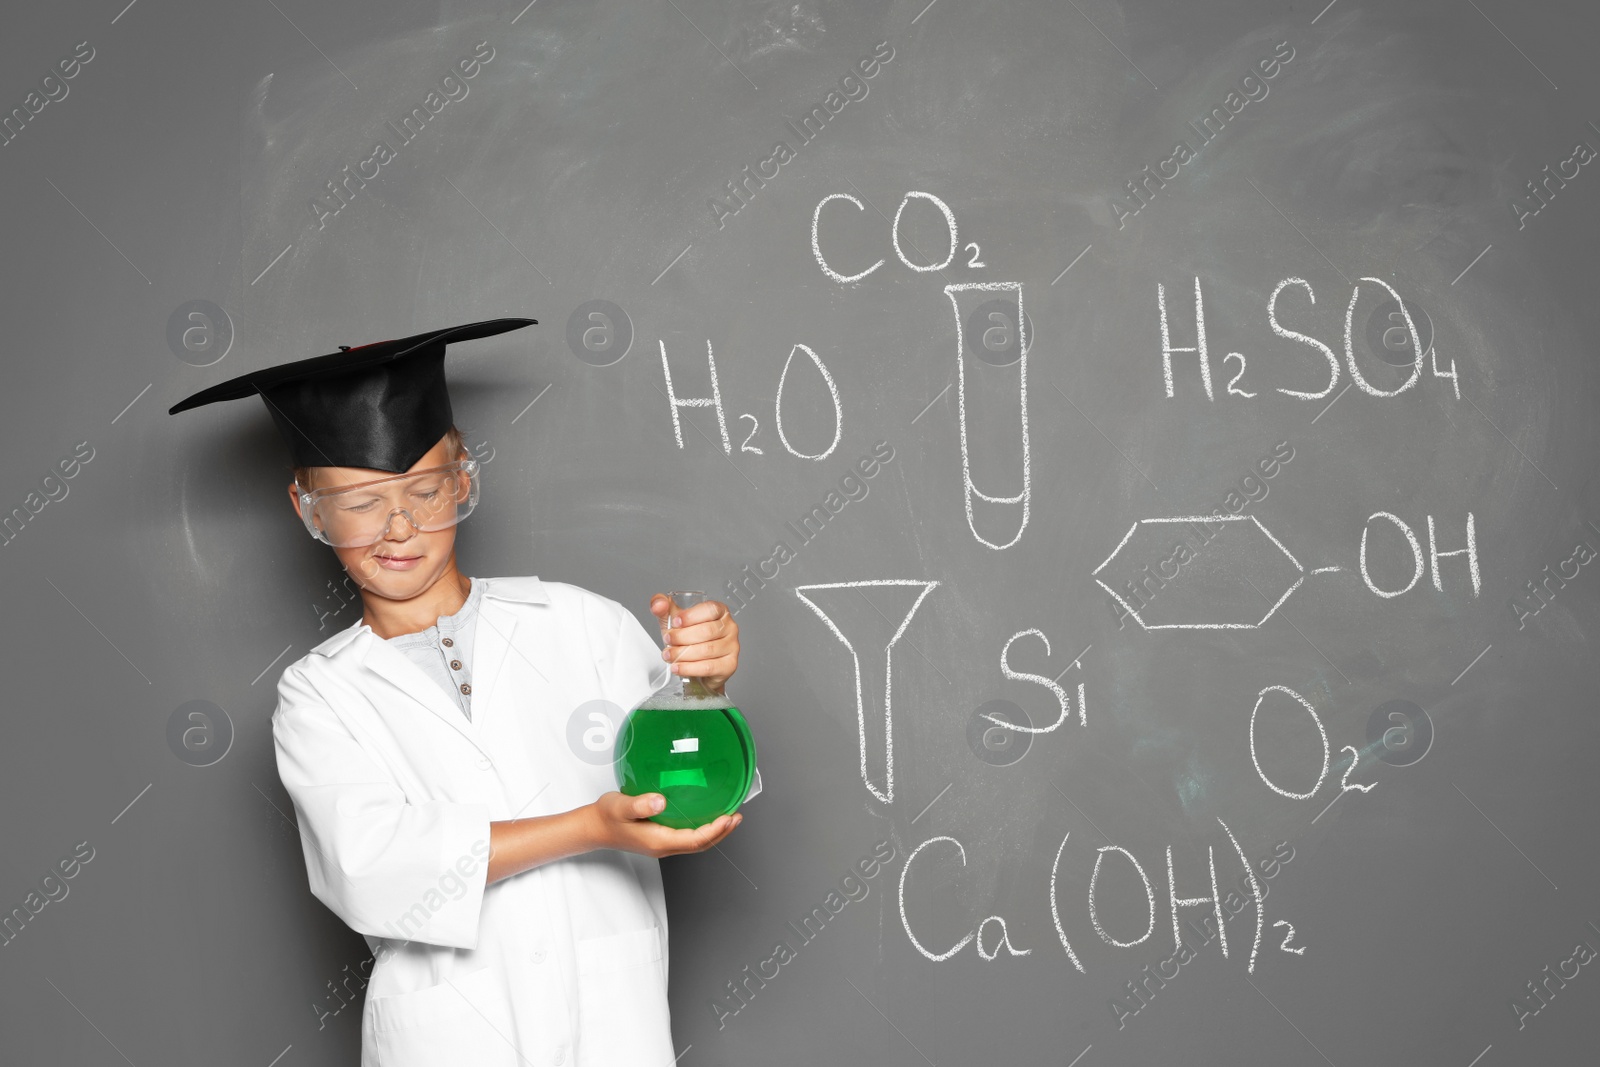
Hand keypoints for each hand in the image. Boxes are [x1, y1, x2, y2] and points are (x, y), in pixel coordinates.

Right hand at [584, 791, 742, 857]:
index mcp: (658, 841)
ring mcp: (662, 844)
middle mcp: (663, 846)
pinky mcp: (659, 838)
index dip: (715, 830)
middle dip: (721, 833)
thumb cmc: (606, 816)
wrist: (593, 827)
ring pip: (695, 843)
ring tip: (729, 817)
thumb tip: (660, 801)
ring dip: (714, 832)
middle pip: (700, 845)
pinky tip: (706, 815)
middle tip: (737, 816)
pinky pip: (687, 837)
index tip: (729, 817)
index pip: (694, 840)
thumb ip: (639, 803)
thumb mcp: (620, 806)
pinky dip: (702, 829)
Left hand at [650, 594, 738, 693]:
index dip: (691, 616)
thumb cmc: (688, 638)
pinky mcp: (729, 665)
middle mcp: (729, 627)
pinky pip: (708, 667)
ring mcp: (732, 646)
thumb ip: (662, 607)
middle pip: (707, 631)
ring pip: (706, 650)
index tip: (675, 622)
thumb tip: (659, 604)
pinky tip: (678, 667)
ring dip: (682, 654)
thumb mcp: (674, 620)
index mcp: (720, 611)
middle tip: (668, 640)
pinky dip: (689, 668)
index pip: (710, 609)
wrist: (696, 663)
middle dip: (682, 637)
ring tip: (669, 655)